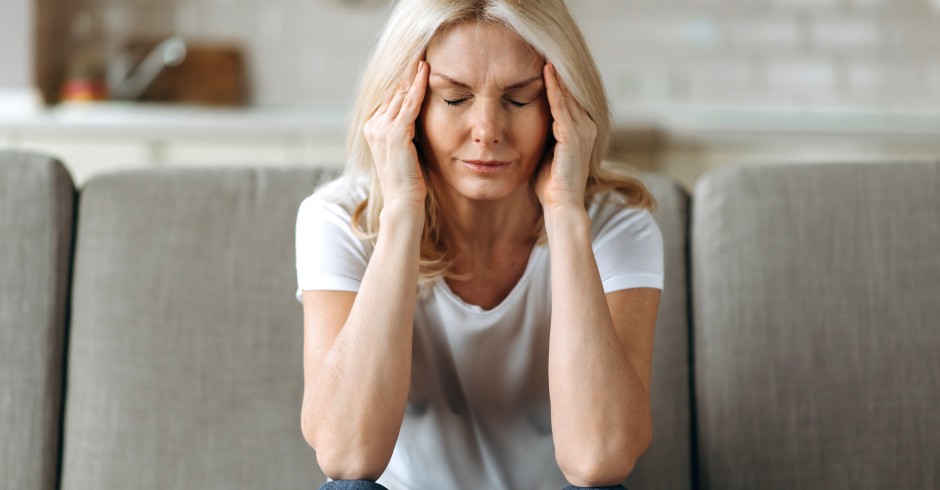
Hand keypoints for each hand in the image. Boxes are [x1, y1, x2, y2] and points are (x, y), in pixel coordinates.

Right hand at [363, 60, 429, 206]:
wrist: (402, 202)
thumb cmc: (408, 180)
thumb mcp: (405, 150)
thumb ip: (406, 131)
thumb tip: (416, 117)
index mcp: (373, 128)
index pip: (390, 97)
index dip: (403, 80)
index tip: (416, 63)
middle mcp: (373, 125)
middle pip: (393, 91)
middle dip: (408, 73)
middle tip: (422, 52)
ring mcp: (381, 129)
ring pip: (400, 94)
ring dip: (413, 74)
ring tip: (424, 56)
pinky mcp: (395, 134)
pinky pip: (408, 103)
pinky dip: (418, 86)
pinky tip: (426, 71)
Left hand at [534, 63, 596, 210]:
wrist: (562, 206)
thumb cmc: (551, 185)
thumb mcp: (547, 153)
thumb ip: (545, 136)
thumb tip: (529, 123)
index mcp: (581, 131)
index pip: (569, 100)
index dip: (557, 82)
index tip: (542, 63)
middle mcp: (587, 127)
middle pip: (570, 93)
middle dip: (557, 73)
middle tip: (543, 49)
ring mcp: (582, 131)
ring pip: (567, 95)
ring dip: (556, 75)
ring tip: (544, 54)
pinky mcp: (573, 136)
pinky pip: (562, 106)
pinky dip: (554, 88)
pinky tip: (546, 72)